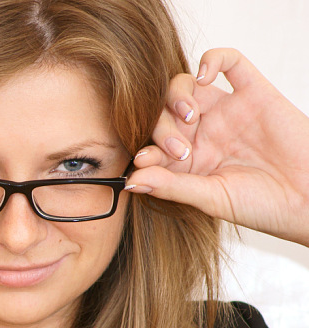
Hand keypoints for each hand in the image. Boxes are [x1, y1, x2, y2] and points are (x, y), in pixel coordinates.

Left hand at [126, 48, 308, 245]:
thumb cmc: (261, 206)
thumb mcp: (210, 199)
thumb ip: (170, 186)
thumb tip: (130, 181)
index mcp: (186, 159)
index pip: (152, 144)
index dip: (144, 149)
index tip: (143, 160)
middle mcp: (202, 132)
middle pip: (162, 114)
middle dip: (162, 129)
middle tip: (178, 150)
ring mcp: (226, 111)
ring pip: (185, 86)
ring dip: (176, 95)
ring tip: (188, 116)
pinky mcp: (254, 93)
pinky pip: (230, 62)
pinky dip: (212, 59)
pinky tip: (202, 76)